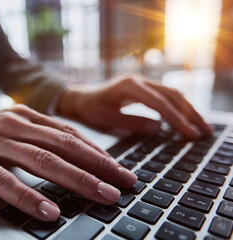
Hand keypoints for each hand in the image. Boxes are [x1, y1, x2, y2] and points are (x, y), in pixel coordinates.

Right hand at [0, 105, 136, 221]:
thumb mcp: (13, 128)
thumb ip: (41, 138)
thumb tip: (75, 155)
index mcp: (28, 117)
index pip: (70, 135)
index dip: (99, 153)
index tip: (121, 170)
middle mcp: (15, 124)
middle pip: (63, 146)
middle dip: (98, 166)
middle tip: (124, 183)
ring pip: (41, 160)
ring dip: (75, 179)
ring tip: (102, 195)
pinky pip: (4, 180)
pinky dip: (28, 197)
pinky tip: (48, 211)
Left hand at [57, 74, 211, 138]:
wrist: (80, 99)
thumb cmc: (90, 108)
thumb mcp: (107, 119)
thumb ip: (132, 123)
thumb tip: (159, 127)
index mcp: (130, 86)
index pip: (160, 103)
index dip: (177, 120)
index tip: (190, 135)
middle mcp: (139, 80)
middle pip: (173, 95)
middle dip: (191, 113)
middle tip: (205, 132)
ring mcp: (143, 83)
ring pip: (173, 94)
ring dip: (188, 110)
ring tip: (202, 128)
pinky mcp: (144, 89)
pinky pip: (166, 97)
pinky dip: (178, 109)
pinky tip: (185, 121)